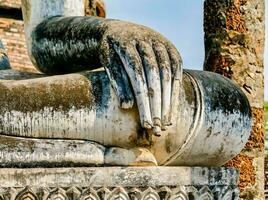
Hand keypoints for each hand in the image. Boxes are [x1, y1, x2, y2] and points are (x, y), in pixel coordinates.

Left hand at [99, 20, 182, 135]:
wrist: (121, 30)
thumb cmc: (111, 51)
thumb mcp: (107, 62)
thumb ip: (117, 80)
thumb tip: (127, 106)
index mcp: (126, 43)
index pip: (137, 74)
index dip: (142, 100)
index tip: (145, 123)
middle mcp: (146, 40)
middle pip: (155, 76)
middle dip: (157, 104)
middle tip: (156, 128)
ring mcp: (161, 43)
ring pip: (168, 74)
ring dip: (168, 101)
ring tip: (165, 124)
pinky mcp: (171, 48)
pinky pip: (177, 71)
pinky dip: (175, 91)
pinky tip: (172, 109)